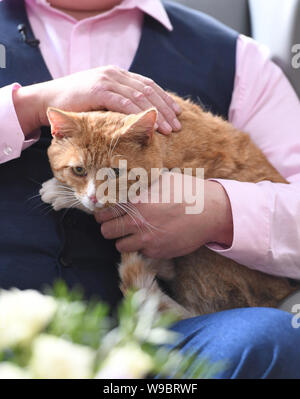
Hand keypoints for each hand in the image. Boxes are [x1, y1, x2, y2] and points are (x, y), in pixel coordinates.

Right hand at [13, 66, 180, 135]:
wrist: (48, 99)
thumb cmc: (75, 104)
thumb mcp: (101, 100)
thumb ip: (118, 102)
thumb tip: (138, 116)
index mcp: (117, 74)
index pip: (147, 85)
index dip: (164, 99)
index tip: (177, 113)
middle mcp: (115, 74)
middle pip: (148, 90)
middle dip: (166, 108)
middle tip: (178, 125)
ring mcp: (107, 80)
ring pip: (140, 96)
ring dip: (157, 114)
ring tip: (169, 129)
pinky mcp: (98, 90)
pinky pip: (124, 102)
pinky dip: (139, 114)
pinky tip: (150, 124)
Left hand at [95, 174, 232, 258]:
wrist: (210, 212)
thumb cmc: (187, 192)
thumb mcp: (161, 181)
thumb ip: (140, 186)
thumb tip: (123, 186)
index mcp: (135, 202)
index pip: (104, 213)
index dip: (102, 215)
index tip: (104, 215)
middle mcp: (138, 223)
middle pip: (106, 232)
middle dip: (109, 228)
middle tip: (116, 225)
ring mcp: (147, 240)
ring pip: (120, 246)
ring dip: (124, 240)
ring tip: (134, 233)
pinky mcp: (158, 252)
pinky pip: (141, 253)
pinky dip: (143, 247)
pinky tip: (153, 237)